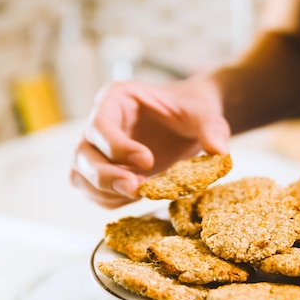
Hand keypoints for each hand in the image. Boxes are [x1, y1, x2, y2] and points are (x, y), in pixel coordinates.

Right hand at [70, 79, 229, 207]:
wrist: (192, 121)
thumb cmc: (193, 110)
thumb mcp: (206, 114)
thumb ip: (212, 129)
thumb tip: (219, 152)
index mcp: (117, 99)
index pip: (100, 124)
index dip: (117, 146)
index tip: (146, 161)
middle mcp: (100, 122)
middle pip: (83, 153)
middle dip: (105, 176)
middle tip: (136, 189)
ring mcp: (98, 148)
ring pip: (80, 175)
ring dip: (105, 192)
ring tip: (139, 194)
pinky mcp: (105, 171)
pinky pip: (94, 191)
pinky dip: (111, 200)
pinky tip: (136, 198)